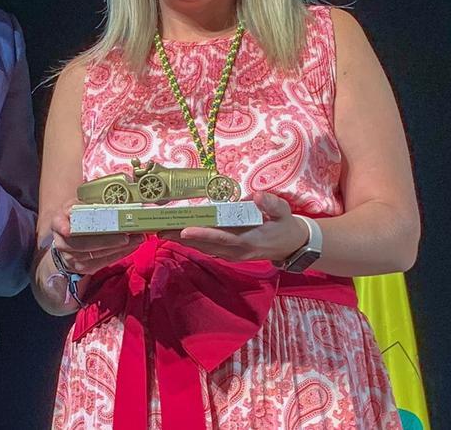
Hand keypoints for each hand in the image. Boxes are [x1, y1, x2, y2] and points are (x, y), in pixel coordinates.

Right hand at [47, 201, 142, 276]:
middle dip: (107, 240)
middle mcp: (62, 242)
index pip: (58, 223)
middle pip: (83, 243)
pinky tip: (131, 246)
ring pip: (96, 254)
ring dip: (119, 247)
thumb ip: (87, 203)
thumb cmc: (77, 219)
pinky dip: (119, 254)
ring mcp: (72, 258)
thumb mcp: (77, 206)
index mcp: (58, 221)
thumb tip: (113, 198)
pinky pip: (103, 262)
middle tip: (127, 235)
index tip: (68, 230)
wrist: (69, 242)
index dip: (62, 226)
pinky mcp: (83, 268)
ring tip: (137, 238)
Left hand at [162, 192, 308, 262]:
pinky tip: (177, 235)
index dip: (202, 234)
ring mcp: (231, 254)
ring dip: (182, 241)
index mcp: (247, 241)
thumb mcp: (284, 212)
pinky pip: (207, 248)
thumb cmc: (285, 225)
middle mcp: (235, 251)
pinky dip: (191, 242)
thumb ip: (271, 204)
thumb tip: (256, 196)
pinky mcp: (229, 253)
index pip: (220, 237)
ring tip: (161, 231)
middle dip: (181, 237)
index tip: (184, 229)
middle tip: (159, 229)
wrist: (291, 245)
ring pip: (203, 248)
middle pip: (204, 244)